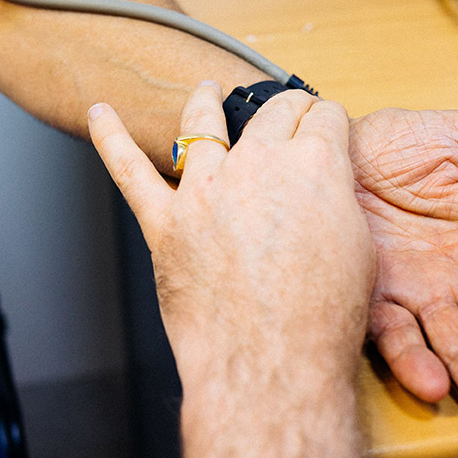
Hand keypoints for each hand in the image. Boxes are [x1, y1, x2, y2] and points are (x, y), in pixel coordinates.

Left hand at [87, 82, 375, 391]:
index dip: (328, 122)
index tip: (326, 126)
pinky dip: (112, 140)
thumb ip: (333, 202)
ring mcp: (205, 191)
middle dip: (287, 109)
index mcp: (313, 166)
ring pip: (201, 125)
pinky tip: (101, 117)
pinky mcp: (166, 223)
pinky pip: (130, 172)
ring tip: (206, 90)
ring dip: (205, 101)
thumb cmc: (319, 321)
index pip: (323, 119)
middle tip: (290, 112)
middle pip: (272, 114)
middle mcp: (256, 166)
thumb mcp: (356, 249)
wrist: (270, 366)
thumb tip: (320, 190)